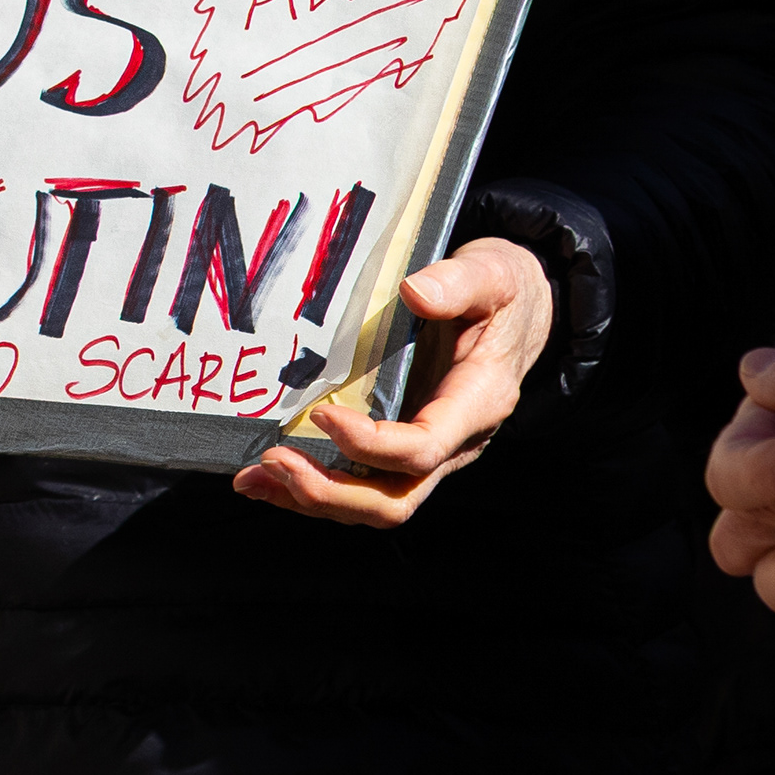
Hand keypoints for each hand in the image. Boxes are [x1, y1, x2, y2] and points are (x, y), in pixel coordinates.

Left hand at [234, 237, 550, 525]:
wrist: (520, 310)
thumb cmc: (502, 291)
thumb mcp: (491, 273)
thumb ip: (457, 281)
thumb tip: (415, 292)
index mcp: (477, 403)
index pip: (424, 447)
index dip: (372, 444)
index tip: (322, 416)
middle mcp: (456, 442)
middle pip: (396, 497)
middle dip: (332, 490)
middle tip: (275, 460)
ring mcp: (430, 452)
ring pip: (375, 501)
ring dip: (313, 497)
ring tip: (255, 478)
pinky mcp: (404, 448)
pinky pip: (362, 484)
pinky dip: (314, 487)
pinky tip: (267, 479)